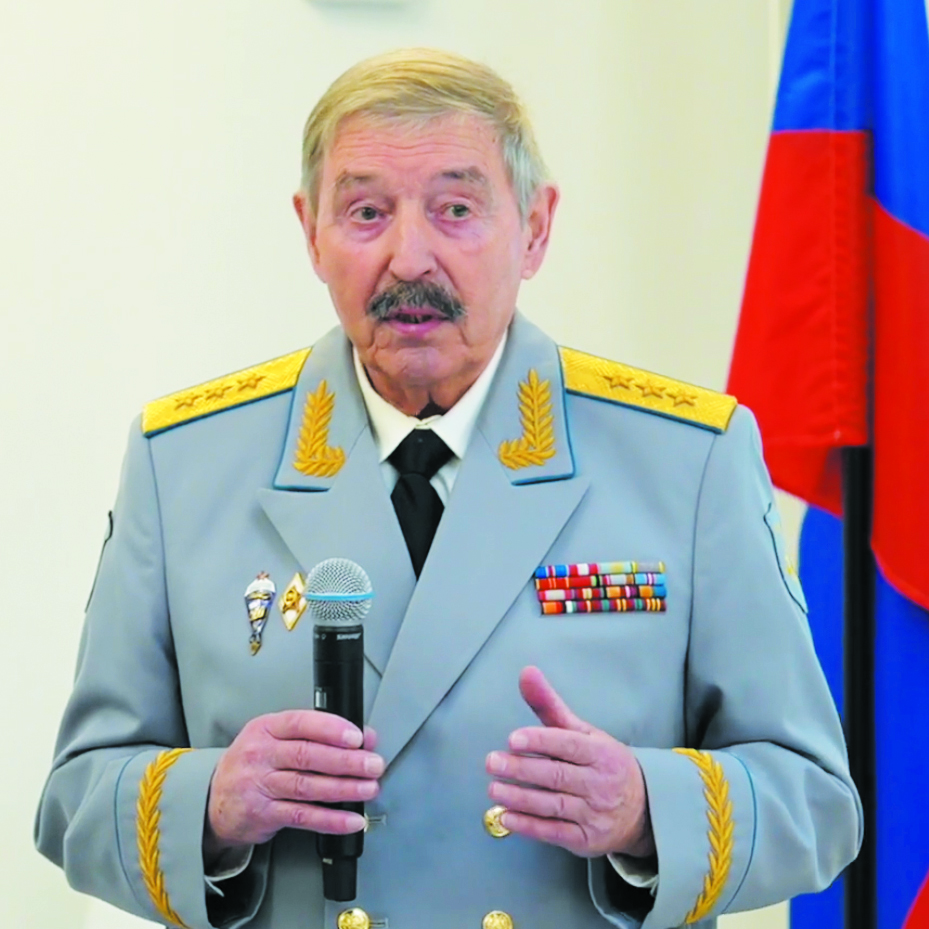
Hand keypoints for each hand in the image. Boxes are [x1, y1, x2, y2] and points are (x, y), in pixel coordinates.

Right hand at [205, 710, 382, 861]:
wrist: (214, 799)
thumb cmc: (254, 762)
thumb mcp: (277, 738)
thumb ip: (318, 735)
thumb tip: (365, 737)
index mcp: (266, 728)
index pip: (300, 723)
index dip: (331, 729)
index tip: (357, 736)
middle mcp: (261, 755)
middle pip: (307, 756)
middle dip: (346, 761)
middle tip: (373, 764)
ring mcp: (260, 785)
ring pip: (307, 786)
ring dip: (343, 789)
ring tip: (368, 788)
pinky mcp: (263, 814)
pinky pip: (302, 816)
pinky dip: (330, 819)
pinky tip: (351, 819)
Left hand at [485, 666, 653, 858]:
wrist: (642, 808)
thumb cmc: (602, 763)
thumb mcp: (582, 732)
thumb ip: (550, 705)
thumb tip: (526, 672)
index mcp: (600, 752)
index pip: (568, 744)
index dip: (540, 741)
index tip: (513, 739)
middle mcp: (600, 782)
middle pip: (556, 775)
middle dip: (521, 769)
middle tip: (492, 762)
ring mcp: (595, 813)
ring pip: (552, 804)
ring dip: (519, 798)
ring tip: (493, 788)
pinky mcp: (587, 839)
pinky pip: (554, 832)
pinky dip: (528, 826)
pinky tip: (506, 816)